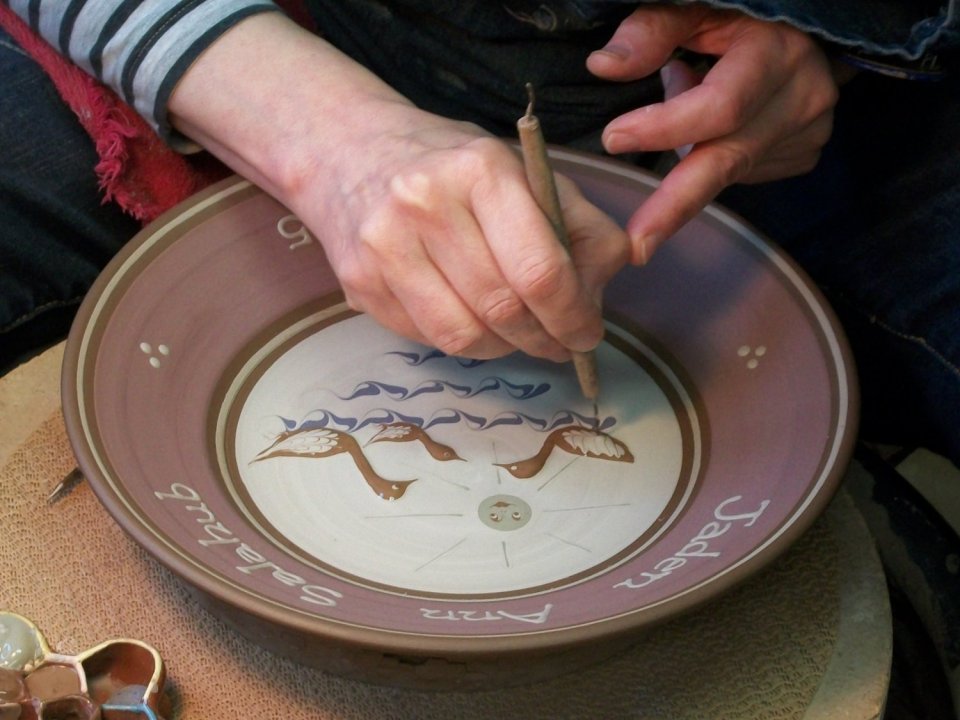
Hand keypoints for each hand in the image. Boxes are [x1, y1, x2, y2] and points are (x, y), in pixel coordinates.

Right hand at [170, 13, 628, 360]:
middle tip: (561, 343)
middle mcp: (425, 204)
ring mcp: (384, 247)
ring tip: (518, 335)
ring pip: (465, 336)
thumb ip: (576, 222)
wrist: (348, 153)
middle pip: (504, 310)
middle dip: (545, 339)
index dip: (573, 316)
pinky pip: (428, 339)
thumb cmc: (450, 167)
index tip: (588, 333)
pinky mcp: (358, 283)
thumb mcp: (521, 172)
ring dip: (505, 348)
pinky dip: (465, 342)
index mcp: (480, 170)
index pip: (539, 269)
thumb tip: (613, 279)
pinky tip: (473, 320)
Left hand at [587, 4, 838, 263]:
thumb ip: (653, 31)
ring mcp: (807, 134)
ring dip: (691, 151)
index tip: (614, 139)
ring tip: (689, 99)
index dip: (664, 127)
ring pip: (727, 168)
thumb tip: (603, 65)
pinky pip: (742, 171)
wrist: (807, 31)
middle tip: (637, 244)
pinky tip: (717, 123)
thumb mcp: (698, 9)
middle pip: (726, 161)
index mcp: (777, 55)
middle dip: (675, 207)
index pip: (718, 108)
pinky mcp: (801, 156)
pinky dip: (716, 154)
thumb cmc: (740, 16)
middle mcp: (800, 99)